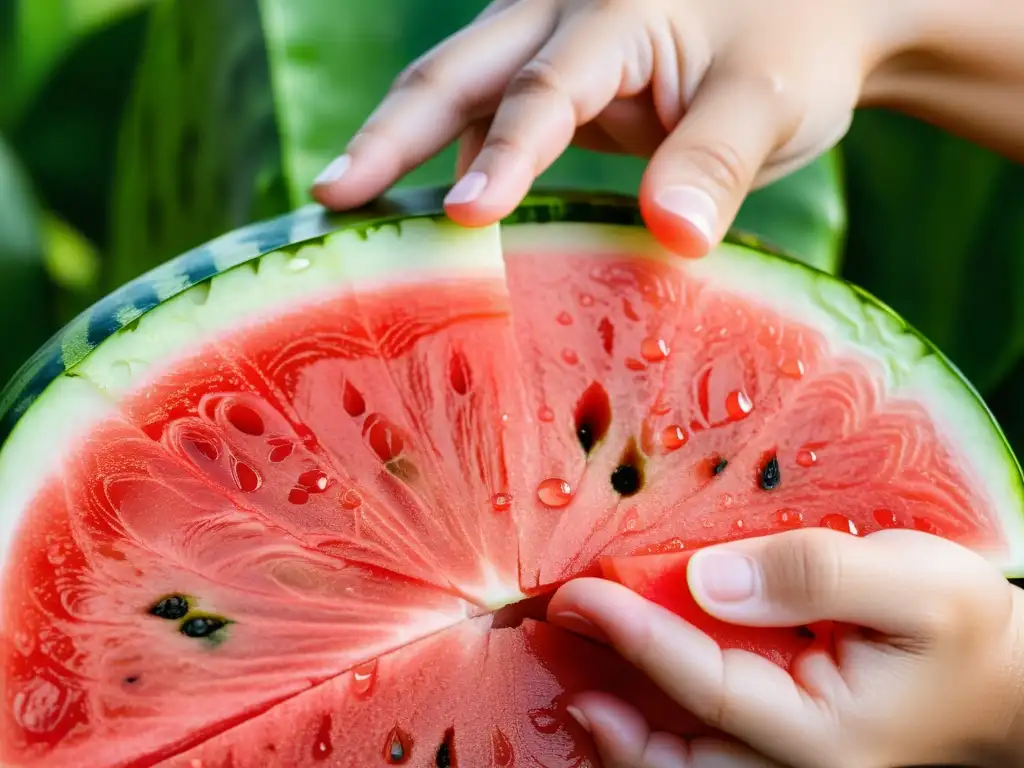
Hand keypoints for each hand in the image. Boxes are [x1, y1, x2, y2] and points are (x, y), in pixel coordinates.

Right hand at [310, 0, 920, 256]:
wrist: (812, 16)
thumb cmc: (794, 50)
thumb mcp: (770, 101)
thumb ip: (717, 159)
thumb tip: (674, 238)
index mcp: (617, 14)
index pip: (544, 90)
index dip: (502, 156)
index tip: (459, 219)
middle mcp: (566, 16)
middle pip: (458, 72)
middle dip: (389, 134)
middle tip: (330, 196)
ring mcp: (554, 48)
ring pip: (458, 92)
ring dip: (401, 148)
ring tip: (350, 211)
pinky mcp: (558, 83)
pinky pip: (488, 120)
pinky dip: (457, 165)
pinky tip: (437, 218)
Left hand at [546, 528, 1023, 767]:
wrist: (1006, 685)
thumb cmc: (965, 630)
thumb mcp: (913, 582)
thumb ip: (812, 575)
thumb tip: (707, 578)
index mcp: (824, 731)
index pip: (703, 682)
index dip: (634, 634)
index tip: (580, 594)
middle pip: (680, 757)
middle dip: (610, 712)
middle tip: (554, 646)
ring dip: (626, 740)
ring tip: (576, 695)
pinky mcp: (791, 759)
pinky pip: (710, 763)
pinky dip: (662, 741)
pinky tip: (626, 708)